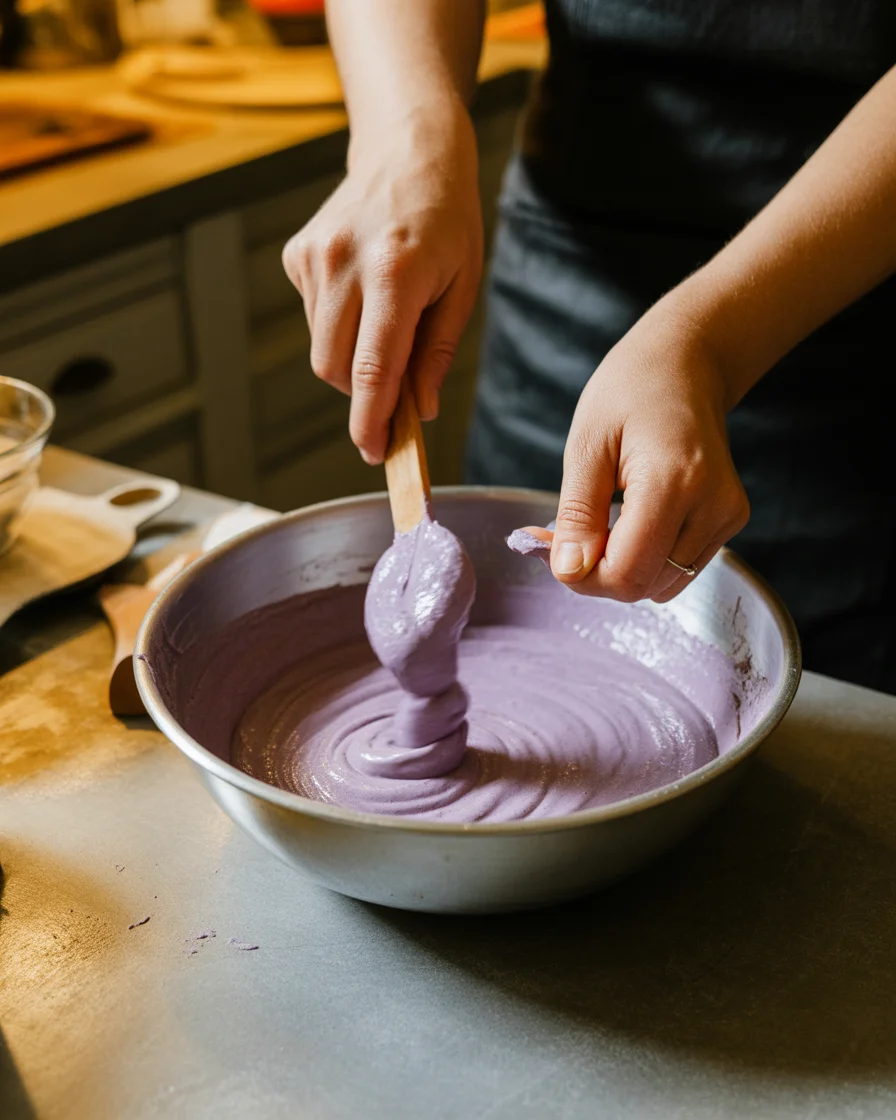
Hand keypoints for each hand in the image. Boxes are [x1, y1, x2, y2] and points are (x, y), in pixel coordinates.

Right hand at [282, 102, 483, 463]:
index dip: (370, 421)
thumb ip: (435, 352)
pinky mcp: (298, 255)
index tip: (375, 454)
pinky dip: (339, 327)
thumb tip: (418, 411)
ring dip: (352, 360)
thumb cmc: (447, 221)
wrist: (409, 151)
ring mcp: (314, 257)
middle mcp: (344, 264)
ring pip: (322, 350)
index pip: (372, 368)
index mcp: (394, 273)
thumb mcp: (462, 286)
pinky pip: (315, 319)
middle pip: (335, 369)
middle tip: (396, 391)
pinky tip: (364, 293)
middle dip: (362, 395)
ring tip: (386, 322)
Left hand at [523, 303, 749, 602]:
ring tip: (603, 519)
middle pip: (645, 584)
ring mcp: (727, 515)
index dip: (584, 576)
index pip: (628, 572)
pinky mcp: (731, 520)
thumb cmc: (628, 393)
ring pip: (662, 584)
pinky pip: (679, 568)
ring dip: (622, 567)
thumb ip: (576, 514)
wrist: (685, 364)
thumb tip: (568, 572)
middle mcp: (712, 505)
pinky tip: (631, 520)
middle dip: (598, 572)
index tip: (558, 547)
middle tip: (570, 532)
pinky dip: (647, 558)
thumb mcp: (586, 445)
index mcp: (673, 481)